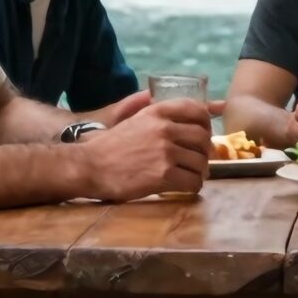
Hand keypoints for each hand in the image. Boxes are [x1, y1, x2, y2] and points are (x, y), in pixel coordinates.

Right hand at [79, 98, 211, 200]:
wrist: (90, 167)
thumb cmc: (111, 145)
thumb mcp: (136, 120)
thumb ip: (160, 116)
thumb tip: (188, 113)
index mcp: (158, 112)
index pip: (197, 110)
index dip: (206, 124)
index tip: (203, 135)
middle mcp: (164, 128)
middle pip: (203, 138)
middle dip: (204, 151)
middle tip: (198, 161)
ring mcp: (165, 152)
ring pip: (201, 162)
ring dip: (199, 171)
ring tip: (191, 175)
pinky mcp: (163, 175)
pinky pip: (193, 182)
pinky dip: (193, 186)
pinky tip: (185, 187)